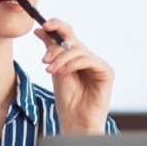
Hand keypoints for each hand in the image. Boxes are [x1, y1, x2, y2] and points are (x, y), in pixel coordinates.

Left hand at [33, 19, 113, 134]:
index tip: (43, 25)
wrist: (75, 120)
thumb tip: (40, 29)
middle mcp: (88, 57)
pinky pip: (88, 60)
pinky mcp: (106, 71)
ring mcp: (98, 63)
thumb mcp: (54, 70)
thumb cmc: (67, 99)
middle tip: (45, 60)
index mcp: (76, 56)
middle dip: (56, 48)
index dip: (57, 25)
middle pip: (72, 40)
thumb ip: (50, 50)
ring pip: (78, 50)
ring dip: (61, 58)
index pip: (68, 34)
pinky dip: (73, 64)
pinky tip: (63, 73)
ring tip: (51, 70)